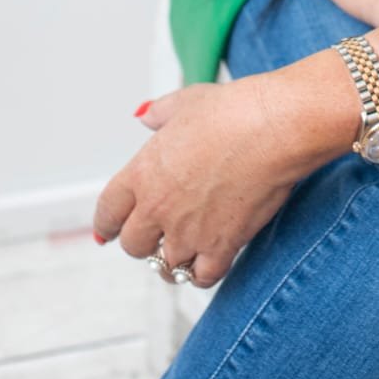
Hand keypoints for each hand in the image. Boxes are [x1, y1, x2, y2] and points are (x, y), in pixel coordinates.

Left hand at [92, 75, 301, 289]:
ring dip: (174, 259)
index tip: (108, 231)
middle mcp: (159, 208)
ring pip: (167, 266)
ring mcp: (189, 231)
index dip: (107, 224)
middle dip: (143, 241)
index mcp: (143, 173)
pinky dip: (203, 273)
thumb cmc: (232, 111)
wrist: (271, 128)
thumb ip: (159, 113)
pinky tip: (208, 261)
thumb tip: (145, 117)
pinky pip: (202, 277)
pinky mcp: (221, 245)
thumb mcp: (185, 102)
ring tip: (184, 249)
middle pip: (134, 246)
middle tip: (156, 234)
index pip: (108, 212)